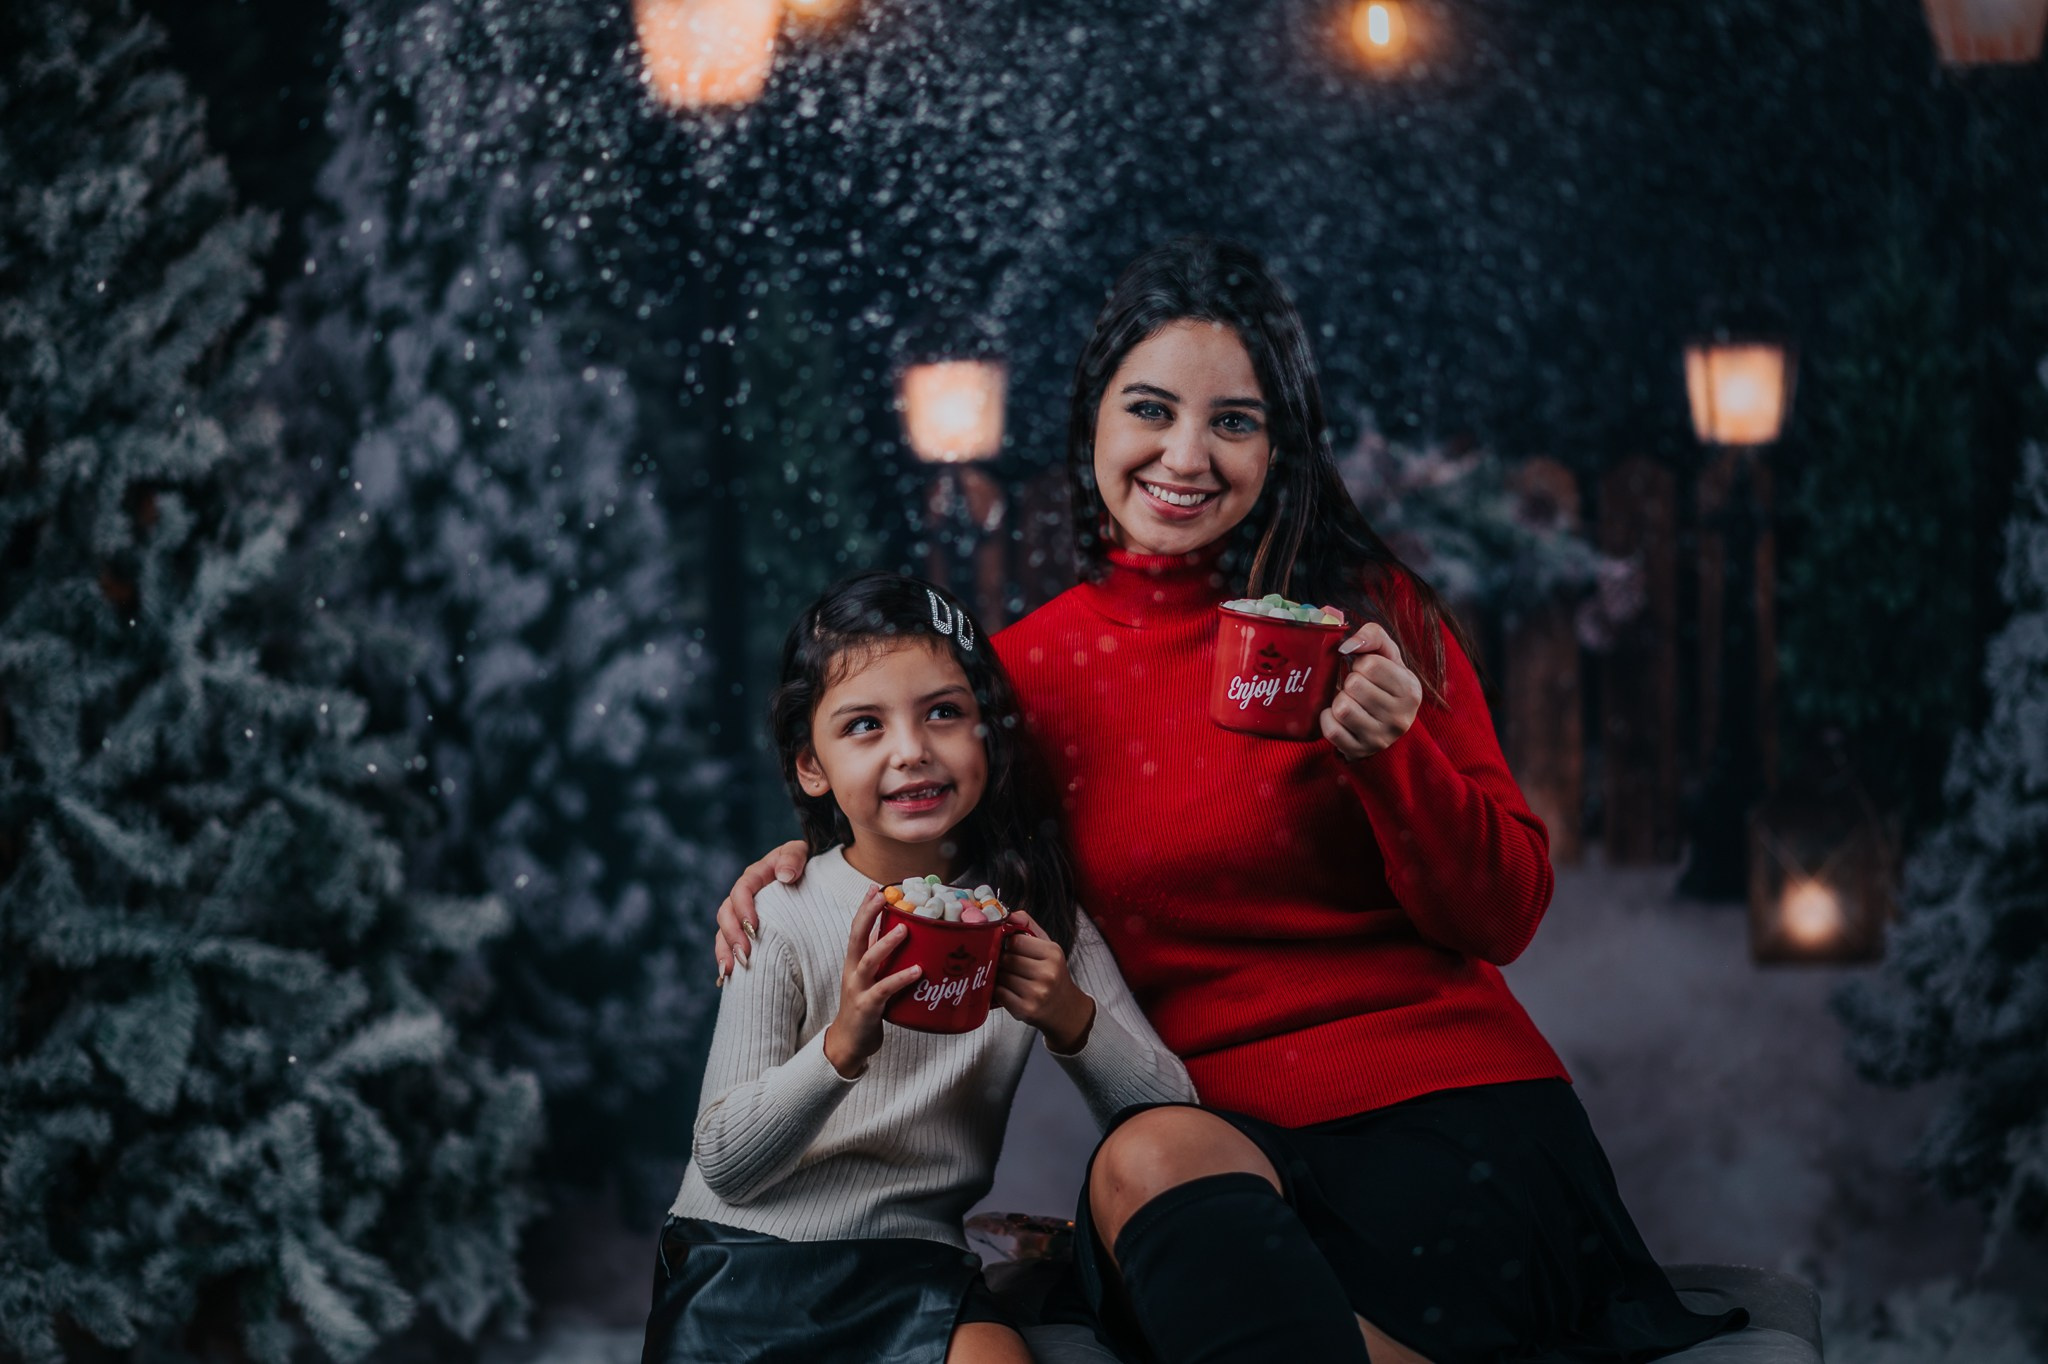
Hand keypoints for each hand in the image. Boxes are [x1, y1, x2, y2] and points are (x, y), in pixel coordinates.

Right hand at [716, 840, 808, 981]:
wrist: (812, 879)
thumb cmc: (805, 863)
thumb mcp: (800, 853)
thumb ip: (793, 858)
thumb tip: (785, 875)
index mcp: (754, 877)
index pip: (741, 890)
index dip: (743, 908)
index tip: (753, 926)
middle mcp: (744, 897)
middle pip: (727, 915)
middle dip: (732, 936)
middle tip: (744, 955)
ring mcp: (742, 916)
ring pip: (723, 934)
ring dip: (725, 952)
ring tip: (730, 971)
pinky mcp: (746, 933)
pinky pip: (729, 947)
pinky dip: (727, 961)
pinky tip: (726, 980)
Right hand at [822, 887, 921, 1078]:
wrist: (848, 1044)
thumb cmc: (864, 1008)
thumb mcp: (870, 979)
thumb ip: (880, 958)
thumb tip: (899, 934)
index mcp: (854, 962)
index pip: (856, 929)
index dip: (865, 908)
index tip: (875, 887)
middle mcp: (853, 972)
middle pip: (856, 937)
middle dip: (868, 914)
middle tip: (882, 896)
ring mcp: (858, 989)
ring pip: (869, 960)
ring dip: (886, 943)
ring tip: (905, 929)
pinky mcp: (867, 1007)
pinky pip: (884, 990)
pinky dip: (901, 978)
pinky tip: (917, 971)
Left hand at [993, 911, 1095, 1052]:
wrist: (1065, 1008)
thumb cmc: (1052, 973)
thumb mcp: (1047, 946)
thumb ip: (1028, 925)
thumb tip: (1009, 914)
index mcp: (1053, 953)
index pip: (1015, 940)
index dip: (1009, 944)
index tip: (1011, 948)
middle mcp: (1047, 973)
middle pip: (1007, 959)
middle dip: (1003, 961)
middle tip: (1009, 965)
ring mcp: (1037, 993)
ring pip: (1001, 976)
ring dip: (1000, 977)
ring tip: (1010, 978)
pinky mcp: (1026, 1010)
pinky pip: (1000, 994)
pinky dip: (1000, 992)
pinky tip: (1010, 991)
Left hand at [1320, 622, 1422, 761]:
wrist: (1385, 720)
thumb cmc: (1384, 681)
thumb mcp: (1387, 654)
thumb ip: (1373, 636)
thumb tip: (1347, 645)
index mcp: (1410, 690)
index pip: (1370, 665)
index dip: (1361, 663)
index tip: (1366, 671)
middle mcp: (1400, 718)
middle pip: (1354, 686)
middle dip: (1349, 681)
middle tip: (1357, 687)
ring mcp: (1380, 738)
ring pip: (1342, 708)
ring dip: (1339, 699)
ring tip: (1349, 700)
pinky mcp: (1359, 751)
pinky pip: (1331, 730)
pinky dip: (1327, 719)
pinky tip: (1338, 716)